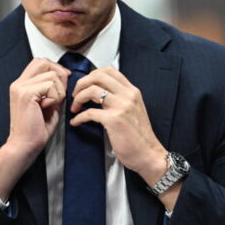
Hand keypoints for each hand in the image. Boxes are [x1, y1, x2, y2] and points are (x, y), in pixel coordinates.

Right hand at [0, 58, 69, 201]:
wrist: (24, 146)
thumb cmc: (36, 130)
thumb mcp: (48, 103)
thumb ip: (54, 89)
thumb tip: (65, 75)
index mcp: (21, 85)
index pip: (39, 62)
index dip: (55, 68)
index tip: (63, 81)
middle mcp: (19, 83)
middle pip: (44, 62)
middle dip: (59, 74)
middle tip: (61, 92)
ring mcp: (21, 87)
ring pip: (52, 75)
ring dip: (59, 90)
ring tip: (52, 105)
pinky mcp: (26, 94)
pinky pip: (51, 86)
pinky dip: (56, 97)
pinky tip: (48, 108)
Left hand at [70, 67, 167, 185]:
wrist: (149, 154)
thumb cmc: (140, 136)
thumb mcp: (134, 109)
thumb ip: (121, 98)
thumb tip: (100, 92)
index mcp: (132, 91)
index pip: (109, 70)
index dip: (92, 75)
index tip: (85, 85)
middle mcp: (127, 95)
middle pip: (98, 76)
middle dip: (81, 83)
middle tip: (75, 94)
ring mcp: (121, 107)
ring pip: (92, 91)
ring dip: (78, 99)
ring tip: (75, 108)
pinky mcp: (113, 120)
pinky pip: (89, 113)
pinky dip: (78, 117)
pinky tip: (76, 122)